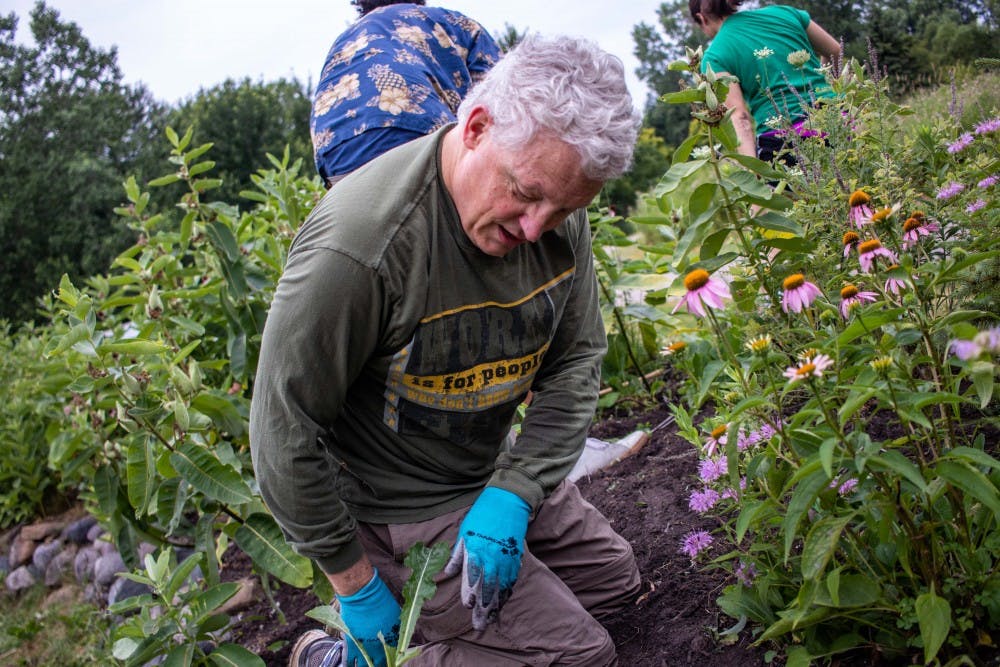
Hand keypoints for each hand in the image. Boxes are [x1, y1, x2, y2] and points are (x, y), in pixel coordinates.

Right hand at [336, 569, 400, 666]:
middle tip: (378, 663)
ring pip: (365, 666)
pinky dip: (351, 665)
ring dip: (366, 666)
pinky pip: (350, 662)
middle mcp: (379, 648)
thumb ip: (397, 629)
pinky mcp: (350, 645)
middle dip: (380, 664)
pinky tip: (352, 666)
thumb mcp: (396, 615)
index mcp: (392, 642)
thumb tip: (399, 637)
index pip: (394, 659)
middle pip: (380, 664)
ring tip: (366, 665)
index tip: (389, 660)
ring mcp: (364, 648)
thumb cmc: (381, 600)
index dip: (391, 660)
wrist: (363, 595)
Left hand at [444, 486, 530, 629]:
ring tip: (491, 620)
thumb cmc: (481, 516)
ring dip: (496, 605)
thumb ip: (457, 555)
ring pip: (501, 588)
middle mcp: (492, 558)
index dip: (471, 593)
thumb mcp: (464, 533)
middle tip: (479, 625)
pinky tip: (503, 603)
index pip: (473, 578)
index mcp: (477, 551)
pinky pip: (511, 580)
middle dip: (483, 609)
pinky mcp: (515, 558)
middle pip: (488, 588)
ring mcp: (506, 559)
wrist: (507, 502)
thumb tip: (448, 572)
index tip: (469, 606)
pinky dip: (507, 593)